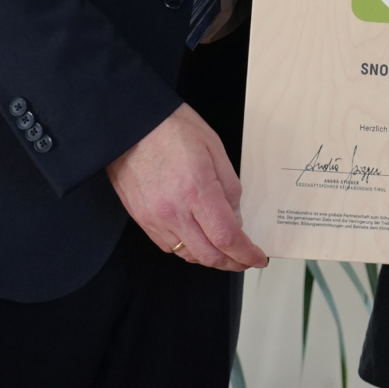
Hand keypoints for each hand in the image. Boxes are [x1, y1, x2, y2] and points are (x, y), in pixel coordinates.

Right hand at [107, 104, 266, 270]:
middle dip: (232, 263)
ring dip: (210, 258)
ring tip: (224, 250)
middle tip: (245, 259)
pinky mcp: (142, 219)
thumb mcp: (214, 148)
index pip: (226, 237)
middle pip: (208, 255)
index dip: (246, 254)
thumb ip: (229, 187)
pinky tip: (198, 239)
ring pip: (187, 255)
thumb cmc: (171, 128)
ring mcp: (155, 218)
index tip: (258, 258)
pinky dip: (188, 249)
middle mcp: (174, 210)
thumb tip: (236, 218)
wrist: (130, 125)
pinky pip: (168, 247)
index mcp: (197, 190)